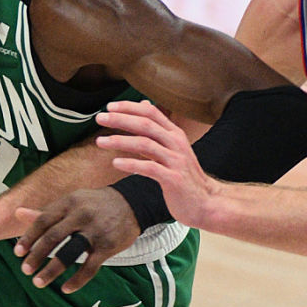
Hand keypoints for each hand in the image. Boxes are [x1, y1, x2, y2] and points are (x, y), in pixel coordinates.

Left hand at [13, 188, 140, 292]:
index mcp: (69, 202)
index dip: (29, 237)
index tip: (18, 252)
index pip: (43, 220)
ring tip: (38, 282)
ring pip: (69, 253)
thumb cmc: (95, 205)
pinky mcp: (108, 246)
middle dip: (36, 255)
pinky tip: (65, 289)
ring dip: (52, 270)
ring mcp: (95, 231)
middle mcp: (81, 215)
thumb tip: (17, 212)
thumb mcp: (71, 202)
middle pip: (53, 237)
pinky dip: (77, 280)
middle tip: (25, 270)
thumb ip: (45, 212)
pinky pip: (90, 267)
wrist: (132, 203)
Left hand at [95, 100, 219, 227]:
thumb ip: (158, 129)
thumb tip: (144, 104)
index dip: (130, 107)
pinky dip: (131, 164)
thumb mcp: (174, 148)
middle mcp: (176, 143)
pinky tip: (116, 163)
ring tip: (100, 141)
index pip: (151, 112)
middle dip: (121, 119)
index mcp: (175, 134)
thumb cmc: (185, 176)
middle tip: (100, 118)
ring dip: (120, 140)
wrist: (206, 202)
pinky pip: (149, 168)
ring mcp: (175, 161)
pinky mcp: (173, 179)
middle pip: (146, 124)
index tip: (110, 106)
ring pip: (145, 144)